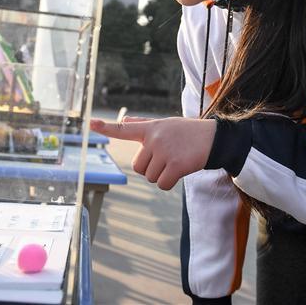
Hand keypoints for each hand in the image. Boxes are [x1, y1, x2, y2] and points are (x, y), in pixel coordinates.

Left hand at [90, 117, 216, 189]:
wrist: (214, 138)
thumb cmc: (187, 132)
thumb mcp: (165, 124)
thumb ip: (142, 126)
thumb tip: (123, 120)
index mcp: (150, 128)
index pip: (124, 129)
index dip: (106, 128)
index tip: (90, 123)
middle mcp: (155, 139)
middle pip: (138, 166)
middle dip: (150, 167)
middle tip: (167, 158)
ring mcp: (165, 152)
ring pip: (150, 177)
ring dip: (161, 175)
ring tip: (176, 161)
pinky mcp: (176, 165)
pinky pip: (162, 184)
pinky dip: (169, 183)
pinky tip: (180, 171)